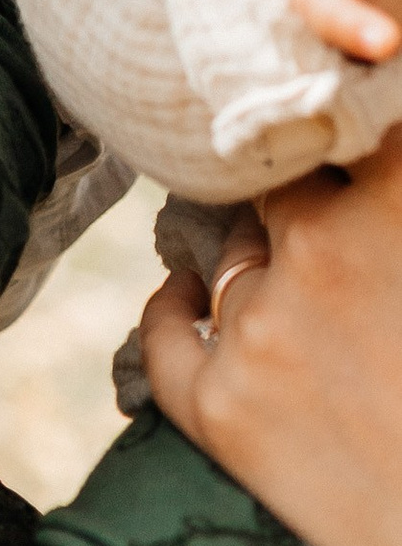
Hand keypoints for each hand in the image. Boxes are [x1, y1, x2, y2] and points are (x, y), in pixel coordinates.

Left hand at [142, 143, 401, 545]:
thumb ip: (387, 222)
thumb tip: (362, 167)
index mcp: (382, 226)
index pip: (336, 133)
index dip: (332, 132)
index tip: (336, 137)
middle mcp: (311, 263)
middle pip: (272, 188)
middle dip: (295, 202)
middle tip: (310, 222)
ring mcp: (255, 339)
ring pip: (228, 260)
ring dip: (250, 265)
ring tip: (277, 281)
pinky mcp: (218, 413)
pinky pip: (165, 339)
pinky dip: (171, 313)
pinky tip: (181, 298)